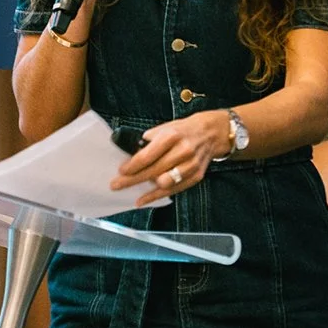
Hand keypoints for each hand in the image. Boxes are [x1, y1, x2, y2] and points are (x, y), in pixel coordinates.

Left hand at [113, 111, 233, 206]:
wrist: (210, 133)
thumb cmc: (183, 131)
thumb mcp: (164, 128)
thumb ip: (149, 141)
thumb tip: (131, 155)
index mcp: (171, 136)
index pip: (147, 156)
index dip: (131, 166)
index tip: (121, 171)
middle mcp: (183, 151)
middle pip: (153, 171)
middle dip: (132, 180)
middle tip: (116, 185)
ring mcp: (191, 166)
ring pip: (164, 184)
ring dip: (145, 189)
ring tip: (132, 189)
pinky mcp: (196, 177)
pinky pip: (173, 191)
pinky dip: (157, 196)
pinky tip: (144, 199)